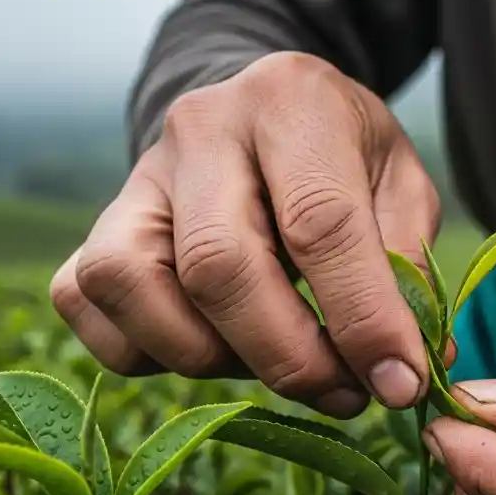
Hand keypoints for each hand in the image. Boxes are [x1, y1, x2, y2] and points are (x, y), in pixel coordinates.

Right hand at [50, 52, 439, 417]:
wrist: (261, 114)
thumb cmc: (342, 158)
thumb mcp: (401, 186)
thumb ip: (408, 268)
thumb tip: (405, 367)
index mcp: (291, 102)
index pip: (320, 223)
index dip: (363, 319)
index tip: (399, 383)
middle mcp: (200, 129)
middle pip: (219, 266)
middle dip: (288, 356)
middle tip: (342, 392)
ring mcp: (135, 177)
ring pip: (132, 286)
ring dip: (208, 357)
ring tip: (273, 361)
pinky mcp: (95, 224)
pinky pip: (87, 305)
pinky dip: (146, 351)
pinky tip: (212, 343)